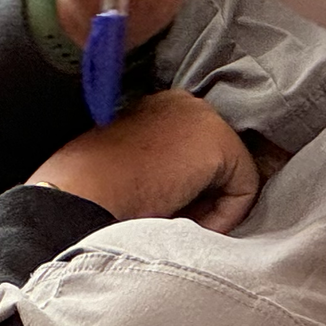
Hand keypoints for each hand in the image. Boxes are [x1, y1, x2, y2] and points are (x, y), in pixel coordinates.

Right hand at [30, 90, 257, 232]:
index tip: (168, 211)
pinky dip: (223, 216)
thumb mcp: (130, 165)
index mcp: (160, 106)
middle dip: (205, 196)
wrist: (82, 192)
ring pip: (233, 177)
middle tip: (176, 221)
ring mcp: (204, 118)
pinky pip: (243, 190)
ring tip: (177, 223)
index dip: (191, 189)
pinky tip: (188, 221)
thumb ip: (161, 164)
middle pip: (219, 162)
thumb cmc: (95, 188)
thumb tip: (190, 189)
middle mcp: (186, 102)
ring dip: (211, 208)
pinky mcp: (219, 143)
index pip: (196, 151)